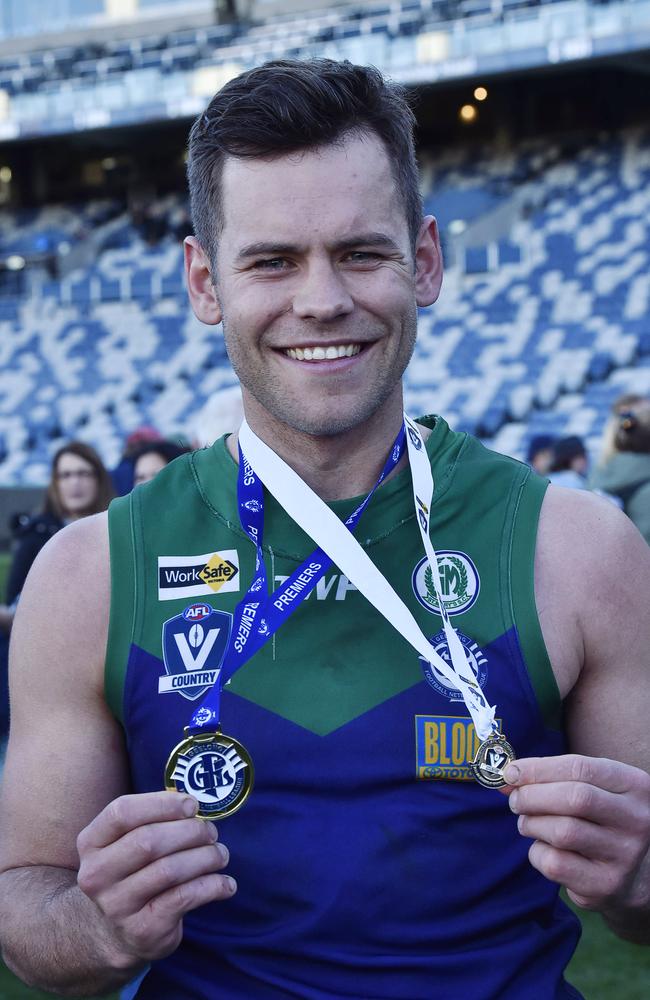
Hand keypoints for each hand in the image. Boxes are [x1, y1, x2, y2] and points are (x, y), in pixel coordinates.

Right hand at [77, 791, 234, 966]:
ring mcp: (116, 905)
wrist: (119, 933)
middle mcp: (97, 874)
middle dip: (189, 832)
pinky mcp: (142, 929)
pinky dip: (211, 886)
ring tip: (220, 854)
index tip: (192, 805)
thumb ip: (154, 820)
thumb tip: (194, 805)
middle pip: (148, 841)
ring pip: (169, 870)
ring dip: (205, 857)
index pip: (122, 812)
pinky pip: (183, 898)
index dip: (162, 804)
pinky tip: (226, 884)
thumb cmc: (133, 872)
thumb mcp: (128, 843)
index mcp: (91, 843)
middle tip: (210, 832)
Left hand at [502, 754, 649, 911]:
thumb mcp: (586, 790)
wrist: (626, 875)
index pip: (581, 768)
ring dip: (532, 824)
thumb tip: (507, 775)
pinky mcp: (606, 884)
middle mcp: (637, 819)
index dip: (539, 768)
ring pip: (563, 831)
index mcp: (635, 786)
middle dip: (533, 796)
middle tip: (516, 801)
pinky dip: (537, 853)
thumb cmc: (597, 819)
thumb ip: (550, 778)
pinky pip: (556, 863)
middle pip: (575, 798)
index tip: (511, 772)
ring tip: (528, 824)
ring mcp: (625, 854)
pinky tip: (543, 849)